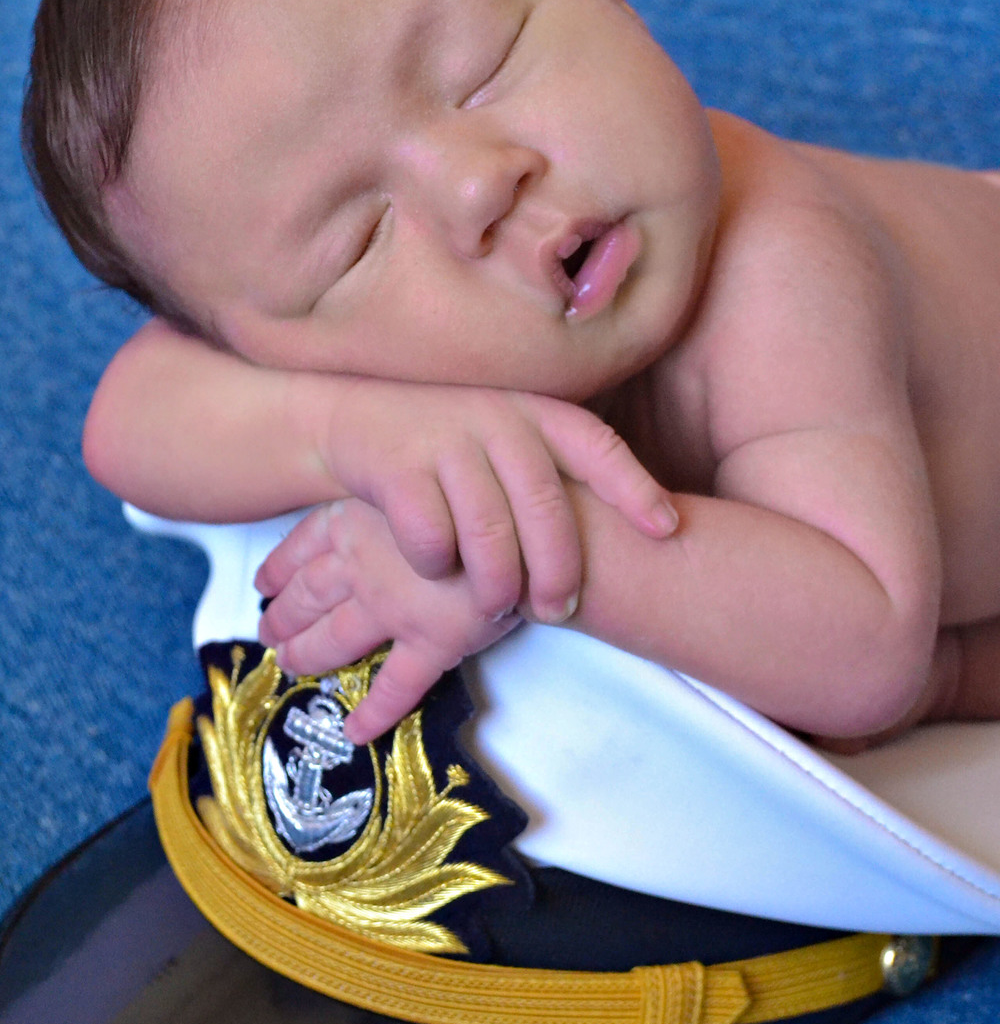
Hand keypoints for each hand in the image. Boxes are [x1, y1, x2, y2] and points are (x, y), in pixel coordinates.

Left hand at [256, 499, 520, 741]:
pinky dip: (374, 712)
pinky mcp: (434, 642)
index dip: (282, 564)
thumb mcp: (433, 473)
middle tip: (267, 632)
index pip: (307, 541)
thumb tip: (385, 501)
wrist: (546, 520)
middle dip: (284, 615)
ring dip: (309, 655)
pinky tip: (354, 731)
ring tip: (290, 666)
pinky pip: (396, 686)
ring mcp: (396, 606)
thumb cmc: (495, 487)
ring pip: (336, 639)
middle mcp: (367, 563)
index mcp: (364, 515)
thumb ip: (400, 493)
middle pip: (310, 595)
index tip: (264, 581)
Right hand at [320, 380, 676, 626]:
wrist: (357, 420)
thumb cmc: (451, 448)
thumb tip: (633, 534)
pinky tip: (435, 571)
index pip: (597, 446)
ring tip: (497, 607)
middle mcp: (498, 418)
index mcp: (536, 413)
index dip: (635, 488)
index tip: (666, 529)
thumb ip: (556, 474)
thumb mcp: (509, 441)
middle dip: (558, 570)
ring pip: (488, 533)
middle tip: (559, 611)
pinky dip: (436, 568)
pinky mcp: (397, 467)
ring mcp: (446, 440)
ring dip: (497, 584)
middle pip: (544, 507)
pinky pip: (430, 538)